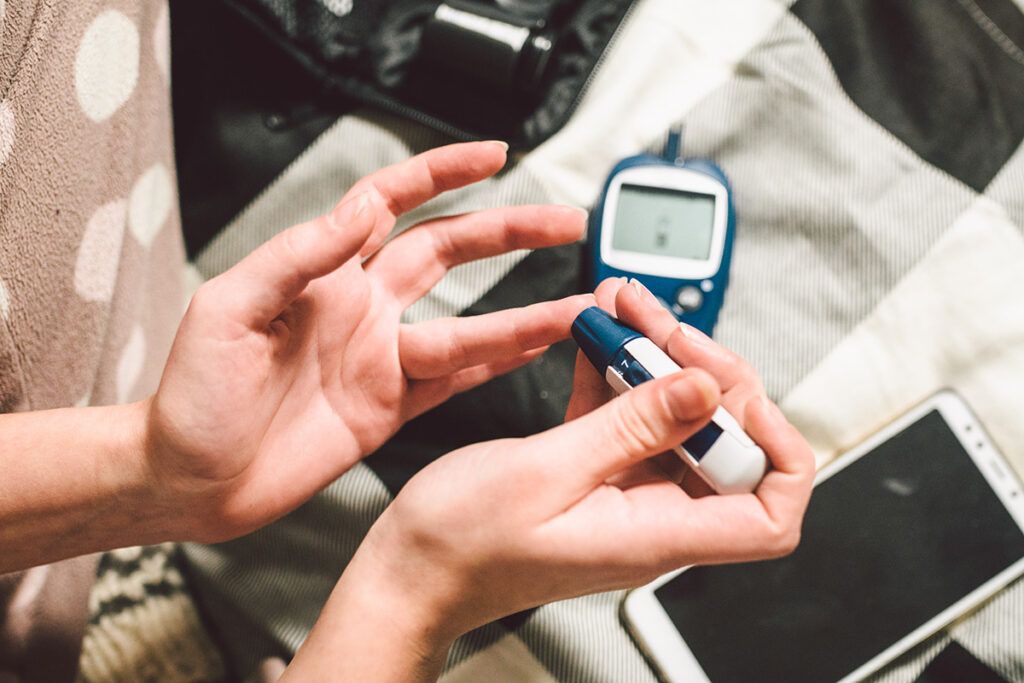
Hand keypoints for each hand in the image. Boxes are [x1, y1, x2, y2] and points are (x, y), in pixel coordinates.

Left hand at [143, 141, 591, 541]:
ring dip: (523, 316)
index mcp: (323, 273)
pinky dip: (498, 366)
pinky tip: (536, 353)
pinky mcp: (389, 408)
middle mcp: (362, 308)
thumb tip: (364, 207)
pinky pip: (456, 380)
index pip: (392, 202)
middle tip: (563, 222)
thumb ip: (300, 254)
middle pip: (450, 253)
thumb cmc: (192, 393)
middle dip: (508, 232)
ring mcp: (380, 359)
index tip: (494, 156)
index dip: (442, 173)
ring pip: (467, 325)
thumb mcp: (231, 308)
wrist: (190, 480)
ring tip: (578, 307)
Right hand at [328, 278, 813, 660]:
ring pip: (672, 417)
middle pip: (725, 443)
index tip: (738, 396)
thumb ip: (630, 428)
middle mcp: (652, 514)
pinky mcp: (592, 469)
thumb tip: (705, 393)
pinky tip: (596, 331)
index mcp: (656, 532)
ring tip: (622, 307)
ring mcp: (623, 490)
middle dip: (702, 371)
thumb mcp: (547, 472)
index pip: (770, 512)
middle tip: (658, 326)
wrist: (411, 569)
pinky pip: (625, 413)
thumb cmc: (463, 545)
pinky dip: (615, 370)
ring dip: (654, 357)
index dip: (777, 448)